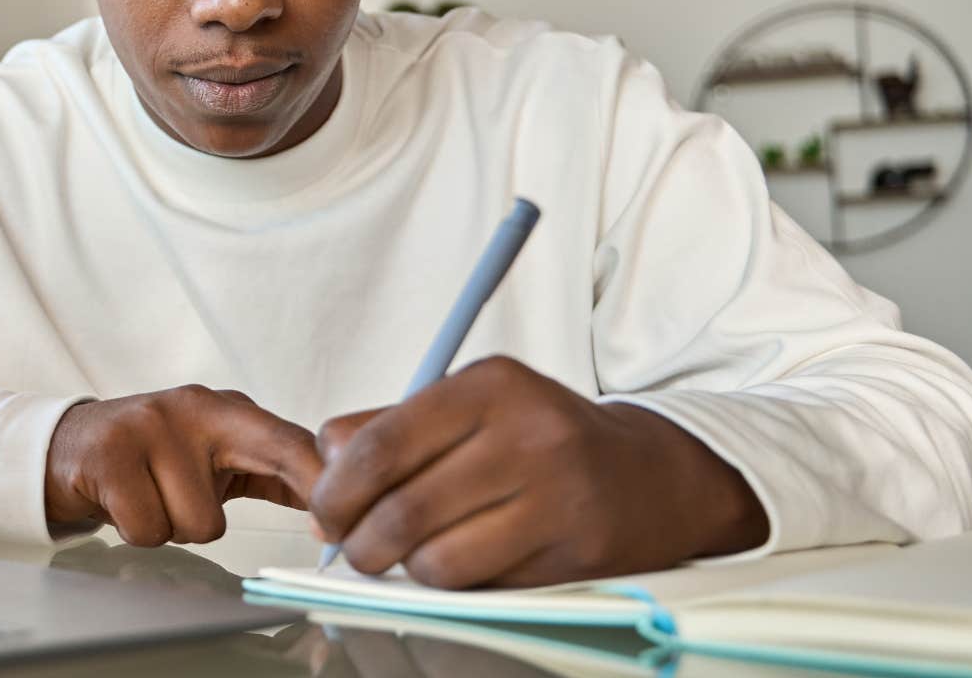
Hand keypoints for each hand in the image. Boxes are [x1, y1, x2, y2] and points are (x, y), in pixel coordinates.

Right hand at [45, 385, 321, 545]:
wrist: (65, 448)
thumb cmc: (150, 459)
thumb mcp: (211, 454)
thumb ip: (268, 469)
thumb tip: (332, 501)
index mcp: (224, 408)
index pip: (291, 442)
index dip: (322, 482)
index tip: (341, 522)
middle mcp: (192, 407)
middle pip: (255, 475)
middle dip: (238, 507)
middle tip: (193, 500)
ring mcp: (150, 426)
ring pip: (200, 523)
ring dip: (172, 527)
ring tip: (147, 499)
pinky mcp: (110, 455)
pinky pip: (150, 530)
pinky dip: (137, 531)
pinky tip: (121, 503)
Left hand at [308, 356, 768, 587]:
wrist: (648, 475)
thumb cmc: (539, 438)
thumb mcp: (470, 406)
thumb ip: (389, 425)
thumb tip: (323, 460)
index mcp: (490, 386)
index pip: (382, 447)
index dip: (337, 491)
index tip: (325, 510)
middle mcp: (528, 436)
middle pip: (403, 511)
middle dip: (360, 542)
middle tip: (354, 546)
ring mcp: (558, 497)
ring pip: (437, 560)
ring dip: (405, 568)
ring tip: (408, 554)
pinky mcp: (575, 553)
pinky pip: (480, 584)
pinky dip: (452, 582)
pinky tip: (462, 559)